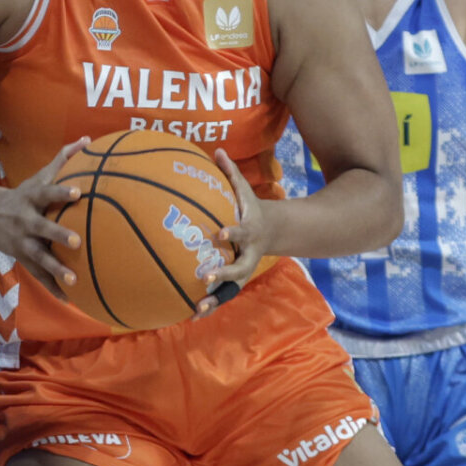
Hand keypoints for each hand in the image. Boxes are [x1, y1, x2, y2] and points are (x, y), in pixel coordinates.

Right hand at [0, 137, 87, 299]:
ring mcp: (22, 242)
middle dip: (58, 235)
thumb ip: (63, 158)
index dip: (62, 192)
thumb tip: (88, 140)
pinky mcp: (23, 259)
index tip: (79, 192)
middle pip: (42, 228)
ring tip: (74, 280)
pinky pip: (38, 275)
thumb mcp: (39, 176)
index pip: (48, 192)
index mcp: (31, 198)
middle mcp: (25, 221)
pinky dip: (52, 288)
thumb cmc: (23, 194)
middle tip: (77, 241)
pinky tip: (69, 299)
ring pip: (39, 257)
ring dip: (55, 269)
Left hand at [195, 148, 270, 314]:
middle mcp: (248, 254)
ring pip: (231, 288)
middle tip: (206, 276)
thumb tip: (217, 149)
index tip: (220, 233)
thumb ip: (230, 172)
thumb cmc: (251, 207)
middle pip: (239, 268)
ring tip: (196, 308)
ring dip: (215, 299)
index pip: (242, 232)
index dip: (233, 233)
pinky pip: (223, 295)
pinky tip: (191, 315)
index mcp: (249, 231)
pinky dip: (210, 305)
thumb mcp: (244, 190)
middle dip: (224, 273)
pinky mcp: (236, 279)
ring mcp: (243, 268)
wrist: (274, 231)